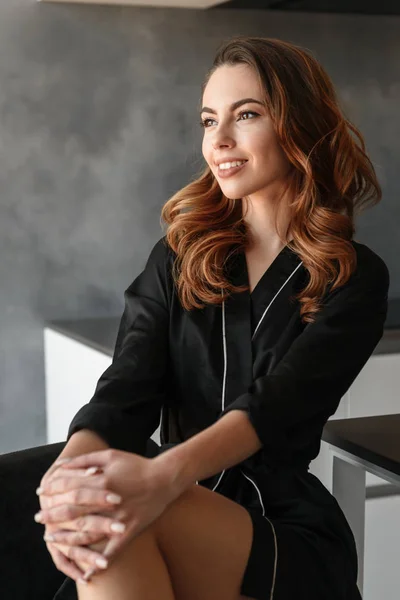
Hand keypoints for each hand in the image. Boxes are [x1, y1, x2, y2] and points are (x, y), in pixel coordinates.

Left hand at [39, 449, 183, 577]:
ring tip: (52, 540)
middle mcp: (107, 501)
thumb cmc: (136, 464)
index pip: (68, 486)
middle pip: (72, 511)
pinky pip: (114, 550)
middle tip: (40, 518)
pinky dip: (101, 562)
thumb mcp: (110, 456)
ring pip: (87, 533)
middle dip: (53, 515)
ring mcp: (118, 518)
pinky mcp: (131, 530)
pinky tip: (89, 572)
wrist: (165, 477)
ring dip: (67, 539)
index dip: (52, 489)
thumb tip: (61, 465)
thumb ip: (84, 460)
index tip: (41, 492)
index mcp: (101, 480)